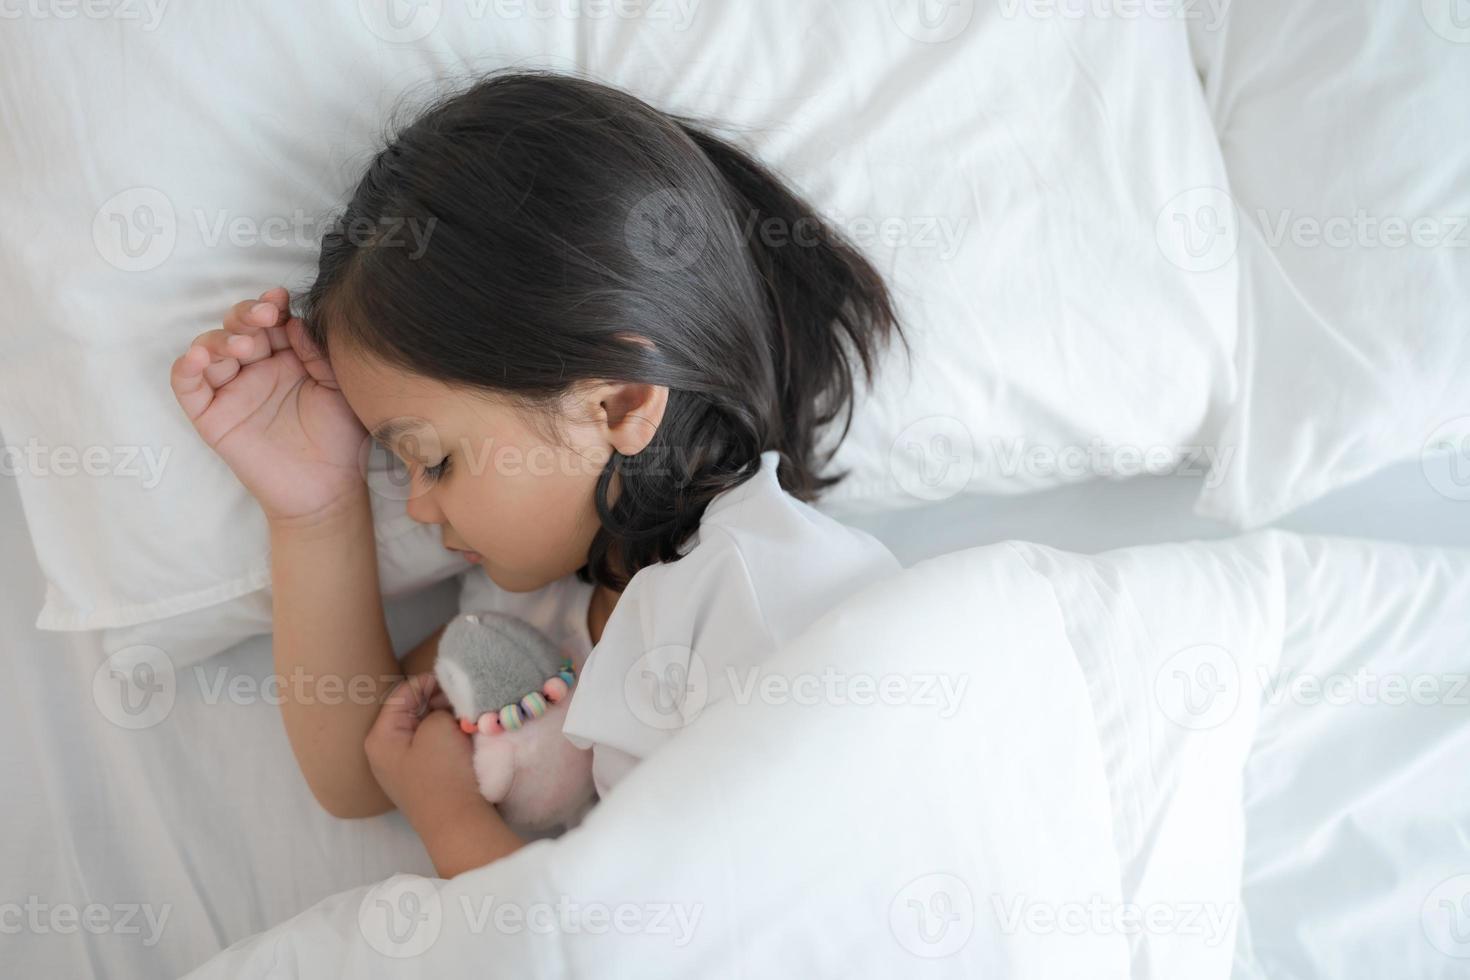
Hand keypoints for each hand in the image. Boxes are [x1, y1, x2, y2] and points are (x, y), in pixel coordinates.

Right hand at [170, 287, 368, 524]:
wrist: (329, 490)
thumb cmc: (340, 437)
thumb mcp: (337, 387)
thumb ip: (318, 354)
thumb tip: (295, 322)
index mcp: (288, 358)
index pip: (270, 321)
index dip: (269, 305)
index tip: (279, 299)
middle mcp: (257, 369)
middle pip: (237, 328)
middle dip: (245, 315)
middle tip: (264, 316)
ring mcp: (232, 391)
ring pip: (209, 350)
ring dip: (220, 340)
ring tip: (242, 348)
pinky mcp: (213, 418)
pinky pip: (188, 388)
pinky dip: (185, 369)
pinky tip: (198, 359)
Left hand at [364, 674, 483, 825]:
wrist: (458, 823)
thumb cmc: (442, 773)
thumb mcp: (437, 727)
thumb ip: (436, 707)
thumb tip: (442, 709)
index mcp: (379, 737)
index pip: (400, 695)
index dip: (427, 681)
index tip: (452, 678)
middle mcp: (385, 752)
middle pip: (410, 712)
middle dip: (436, 701)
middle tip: (462, 697)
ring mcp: (403, 768)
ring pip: (423, 729)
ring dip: (444, 719)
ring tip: (466, 714)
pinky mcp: (422, 778)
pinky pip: (432, 747)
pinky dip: (447, 736)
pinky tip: (465, 734)